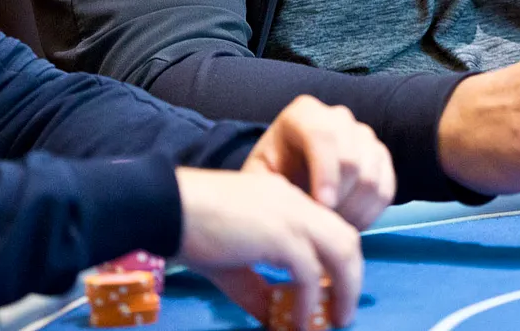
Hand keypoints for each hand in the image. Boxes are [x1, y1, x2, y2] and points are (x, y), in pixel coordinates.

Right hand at [175, 167, 362, 328]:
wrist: (166, 206)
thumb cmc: (192, 229)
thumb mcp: (231, 264)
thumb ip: (256, 289)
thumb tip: (271, 320)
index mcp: (288, 202)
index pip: (330, 228)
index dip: (336, 262)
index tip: (333, 292)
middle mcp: (298, 204)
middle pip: (346, 238)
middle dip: (352, 277)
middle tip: (343, 311)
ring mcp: (292, 216)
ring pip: (341, 250)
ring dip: (345, 288)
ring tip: (337, 318)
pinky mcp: (281, 235)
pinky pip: (309, 272)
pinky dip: (310, 300)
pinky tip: (302, 321)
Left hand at [243, 95, 395, 228]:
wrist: (286, 177)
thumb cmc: (269, 176)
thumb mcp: (257, 176)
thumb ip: (269, 184)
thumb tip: (296, 208)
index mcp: (304, 113)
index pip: (323, 136)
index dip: (325, 173)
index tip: (319, 207)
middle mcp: (338, 117)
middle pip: (351, 159)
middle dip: (338, 200)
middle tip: (321, 227)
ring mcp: (363, 136)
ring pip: (371, 176)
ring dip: (353, 211)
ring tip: (330, 229)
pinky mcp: (380, 157)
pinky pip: (386, 189)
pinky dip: (370, 214)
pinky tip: (348, 226)